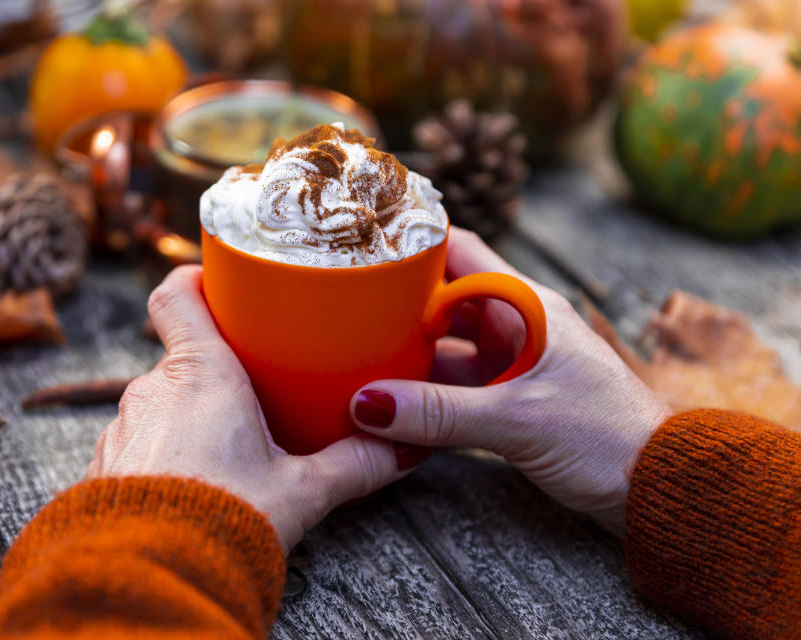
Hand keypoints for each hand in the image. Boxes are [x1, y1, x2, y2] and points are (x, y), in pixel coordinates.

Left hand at [88, 265, 421, 551]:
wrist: (150, 582)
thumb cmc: (221, 522)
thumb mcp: (301, 491)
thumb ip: (353, 464)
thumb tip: (400, 448)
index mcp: (201, 374)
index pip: (176, 296)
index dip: (194, 280)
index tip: (220, 285)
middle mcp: (152, 391)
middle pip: (182, 355)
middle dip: (218, 369)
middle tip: (258, 391)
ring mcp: (123, 429)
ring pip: (162, 403)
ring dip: (192, 414)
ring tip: (230, 449)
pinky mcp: (105, 469)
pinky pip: (141, 442)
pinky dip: (167, 451)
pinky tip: (196, 484)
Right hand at [349, 227, 669, 534]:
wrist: (658, 487)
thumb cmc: (607, 438)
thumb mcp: (517, 420)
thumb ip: (439, 413)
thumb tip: (368, 405)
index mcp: (526, 306)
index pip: (459, 253)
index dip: (411, 248)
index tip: (360, 253)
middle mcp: (516, 325)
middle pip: (442, 300)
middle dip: (395, 307)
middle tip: (341, 313)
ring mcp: (511, 362)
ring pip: (444, 346)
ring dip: (406, 355)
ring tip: (353, 359)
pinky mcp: (509, 398)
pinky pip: (454, 384)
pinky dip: (423, 392)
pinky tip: (389, 403)